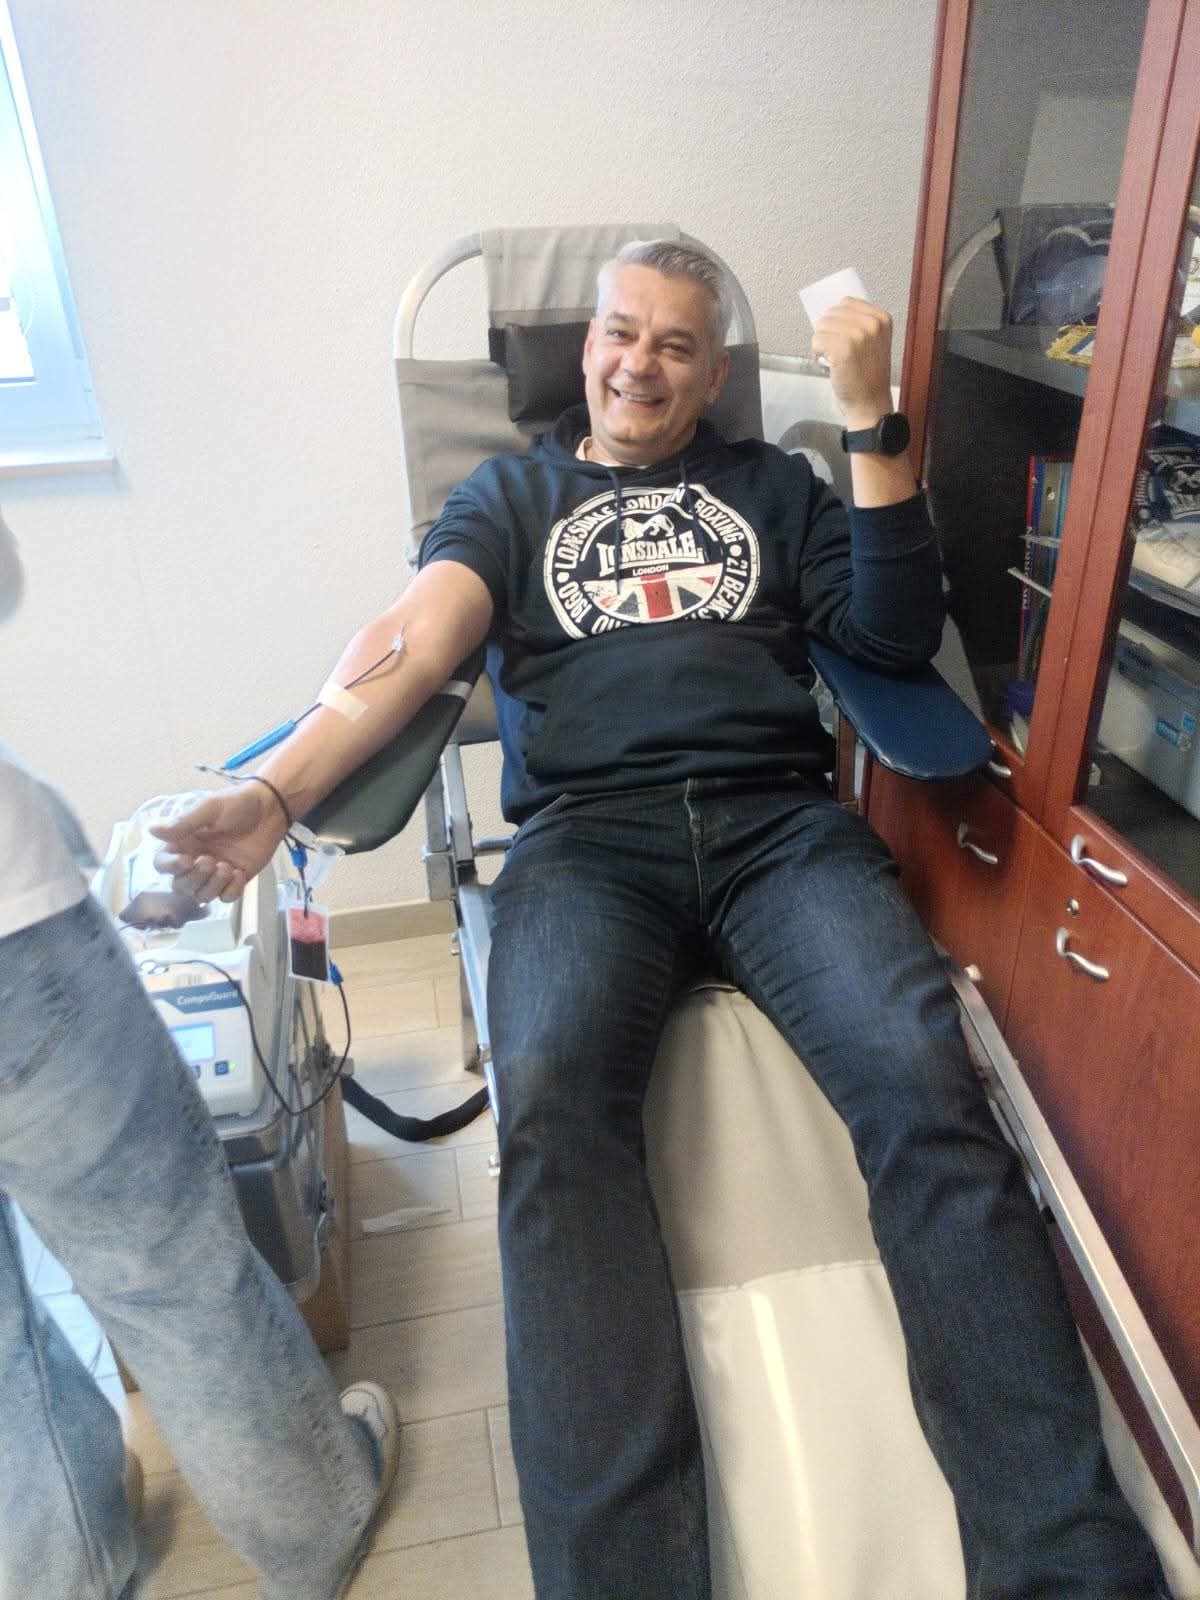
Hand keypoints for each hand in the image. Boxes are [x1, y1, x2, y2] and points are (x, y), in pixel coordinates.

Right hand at [150, 785, 287, 903]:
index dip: (170, 867)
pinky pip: (225, 898)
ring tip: (228, 867)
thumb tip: (151, 830)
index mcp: (183, 843)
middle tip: (211, 860)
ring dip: (213, 886)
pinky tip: (240, 872)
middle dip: (195, 878)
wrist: (271, 809)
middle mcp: (195, 860)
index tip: (187, 860)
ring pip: (201, 896)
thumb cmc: (237, 803)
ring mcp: (215, 873)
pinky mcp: (235, 880)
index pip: (162, 864)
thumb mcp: (209, 809)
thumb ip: (183, 823)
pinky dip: (231, 890)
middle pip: (180, 886)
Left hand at [811, 297, 894, 428]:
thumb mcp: (873, 342)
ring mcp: (858, 335)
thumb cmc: (867, 375)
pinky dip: (816, 354)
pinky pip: (816, 341)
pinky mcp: (842, 348)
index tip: (843, 338)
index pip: (846, 302)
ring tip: (833, 359)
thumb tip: (830, 312)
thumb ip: (859, 323)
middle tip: (837, 352)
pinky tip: (828, 365)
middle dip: (827, 332)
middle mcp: (872, 324)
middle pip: (831, 313)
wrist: (870, 403)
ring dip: (821, 344)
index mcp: (881, 318)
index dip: (837, 320)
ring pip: (821, 326)